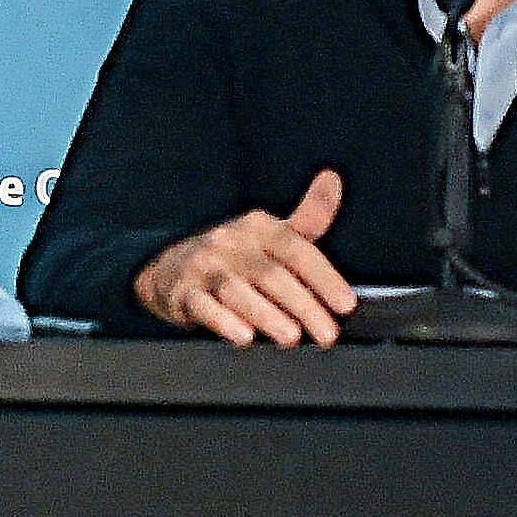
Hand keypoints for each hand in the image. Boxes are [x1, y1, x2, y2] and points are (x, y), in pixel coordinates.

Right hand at [133, 171, 354, 344]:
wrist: (170, 267)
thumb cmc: (237, 255)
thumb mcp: (273, 233)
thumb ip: (309, 216)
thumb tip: (332, 179)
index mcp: (259, 226)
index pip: (297, 251)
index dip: (325, 278)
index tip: (347, 305)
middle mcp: (230, 242)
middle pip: (272, 276)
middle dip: (304, 306)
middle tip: (328, 334)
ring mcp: (203, 267)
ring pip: (238, 292)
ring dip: (267, 316)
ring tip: (292, 337)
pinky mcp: (182, 292)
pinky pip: (203, 307)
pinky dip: (224, 322)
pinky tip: (243, 337)